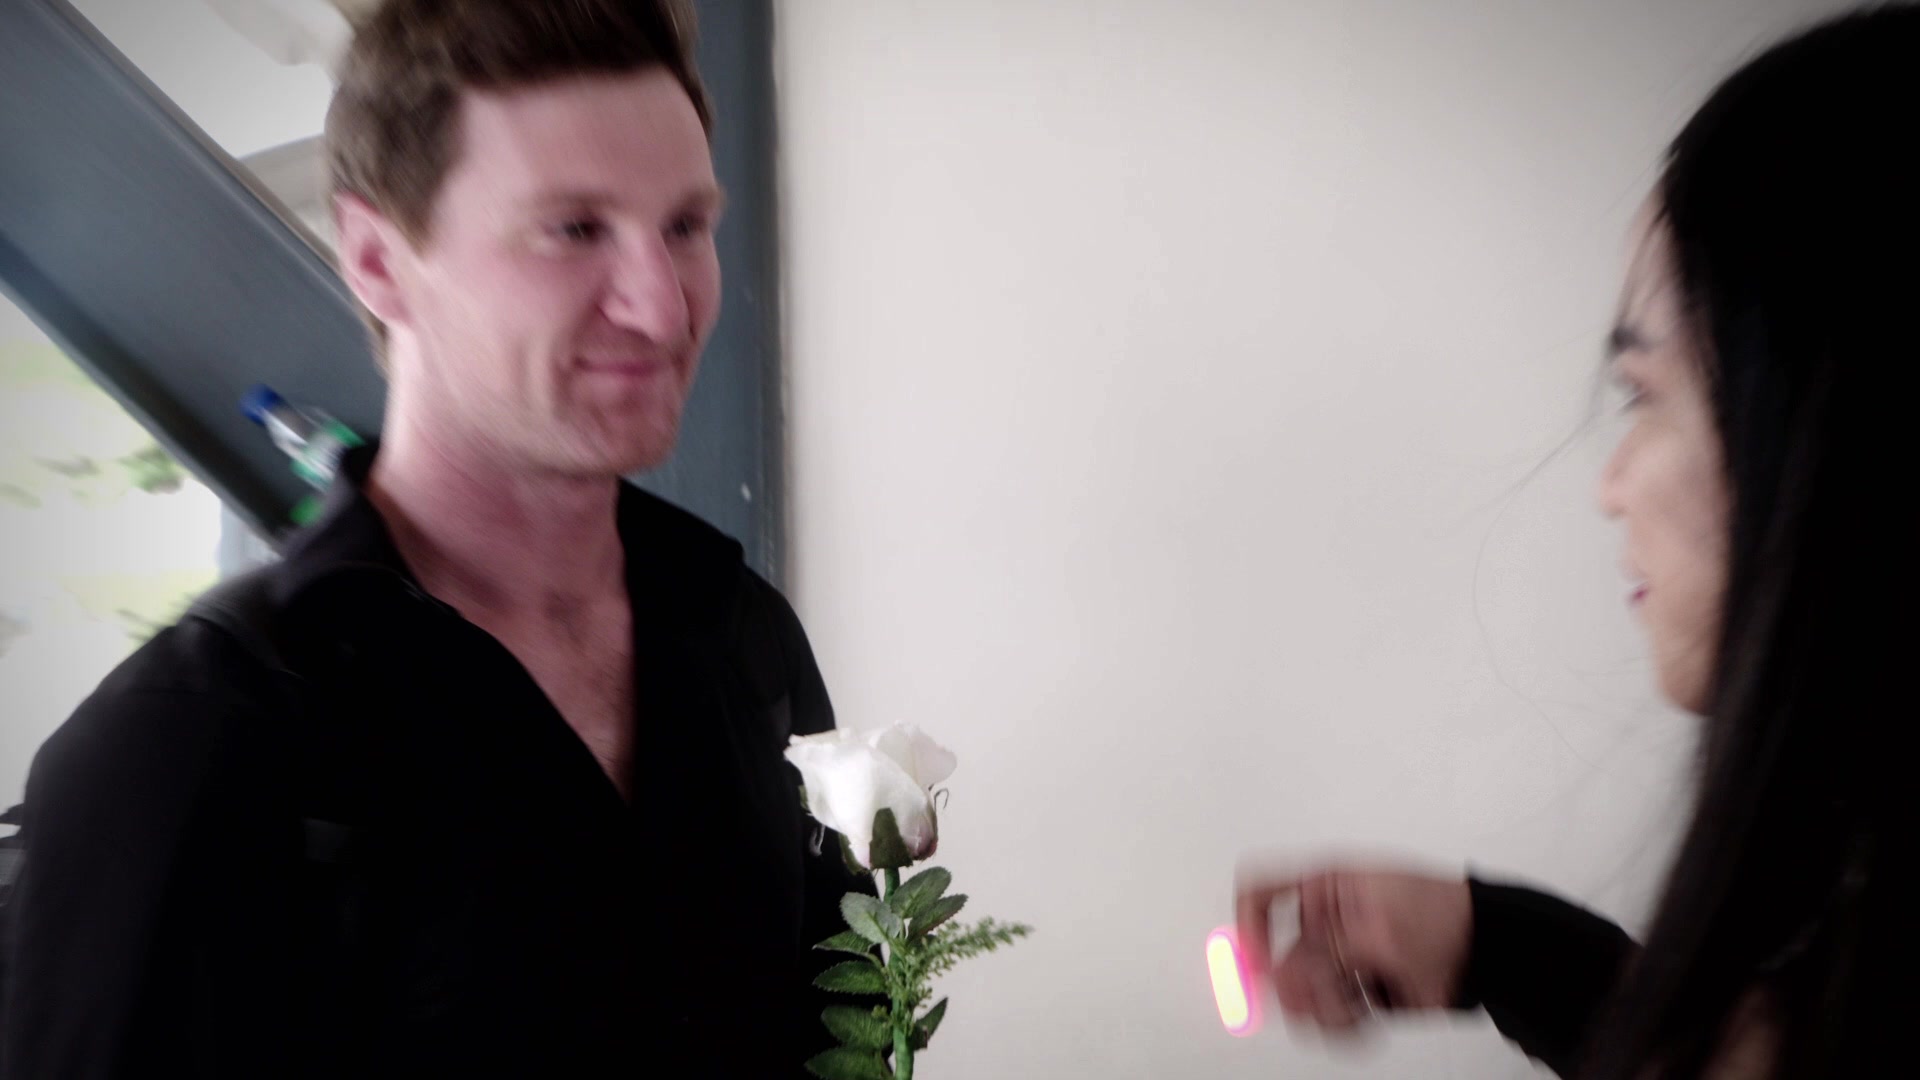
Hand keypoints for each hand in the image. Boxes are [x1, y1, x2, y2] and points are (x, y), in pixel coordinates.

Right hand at [1234, 865, 1471, 1031]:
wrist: (1482, 950)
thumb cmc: (1440, 914)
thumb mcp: (1379, 930)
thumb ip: (1327, 953)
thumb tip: (1280, 975)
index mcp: (1322, 886)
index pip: (1260, 894)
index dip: (1248, 927)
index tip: (1255, 963)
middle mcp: (1322, 922)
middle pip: (1277, 960)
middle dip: (1297, 986)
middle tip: (1325, 998)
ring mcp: (1335, 958)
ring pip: (1299, 994)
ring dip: (1321, 1010)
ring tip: (1354, 1010)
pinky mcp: (1350, 990)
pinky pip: (1325, 1016)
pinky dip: (1338, 1027)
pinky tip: (1361, 1024)